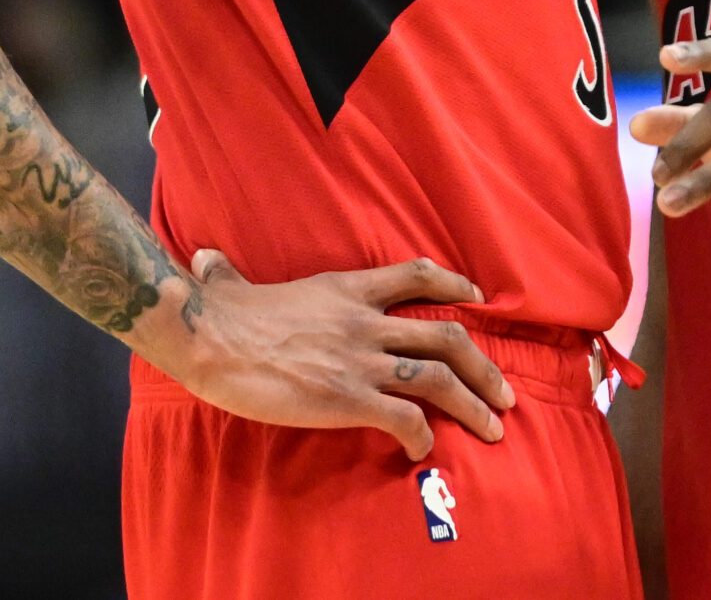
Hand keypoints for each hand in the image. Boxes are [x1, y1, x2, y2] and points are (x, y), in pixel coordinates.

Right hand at [143, 251, 514, 460]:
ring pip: (440, 378)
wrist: (211, 339)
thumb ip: (230, 274)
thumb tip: (206, 260)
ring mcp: (361, 361)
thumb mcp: (236, 284)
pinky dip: (422, 436)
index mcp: (347, 289)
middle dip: (484, 368)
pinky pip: (405, 418)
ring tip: (493, 429)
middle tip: (505, 393)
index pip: (417, 276)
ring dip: (474, 405)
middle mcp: (366, 322)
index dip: (453, 285)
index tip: (475, 298)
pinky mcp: (348, 399)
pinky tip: (422, 451)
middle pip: (448, 336)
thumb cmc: (219, 314)